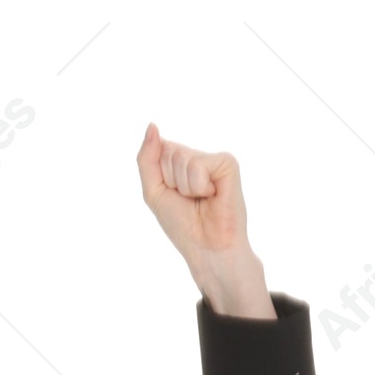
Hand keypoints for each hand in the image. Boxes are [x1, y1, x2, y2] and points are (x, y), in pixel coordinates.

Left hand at [135, 129, 274, 318]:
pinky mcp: (228, 163)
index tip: (174, 197)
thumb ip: (147, 159)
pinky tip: (212, 196)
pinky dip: (198, 186)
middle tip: (188, 200)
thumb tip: (152, 126)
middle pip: (169, 152)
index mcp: (181, 163)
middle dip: (171, 181)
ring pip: (182, 158)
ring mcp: (214, 159)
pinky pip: (198, 165)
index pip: (159, 150)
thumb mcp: (154, 192)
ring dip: (185, 187)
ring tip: (201, 200)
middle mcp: (198, 157)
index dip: (160, 178)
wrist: (206, 249)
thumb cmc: (183, 225)